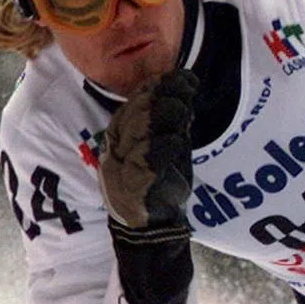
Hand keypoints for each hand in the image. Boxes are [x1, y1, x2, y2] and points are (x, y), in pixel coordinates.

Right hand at [100, 69, 197, 229]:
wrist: (152, 226)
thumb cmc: (160, 183)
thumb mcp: (166, 149)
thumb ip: (169, 124)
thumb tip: (184, 93)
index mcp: (121, 135)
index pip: (135, 102)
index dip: (159, 85)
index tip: (183, 77)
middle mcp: (118, 146)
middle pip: (140, 109)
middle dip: (167, 95)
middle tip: (186, 89)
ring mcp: (124, 164)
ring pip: (144, 127)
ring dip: (169, 115)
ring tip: (184, 111)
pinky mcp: (136, 183)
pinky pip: (152, 157)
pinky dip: (168, 146)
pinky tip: (179, 141)